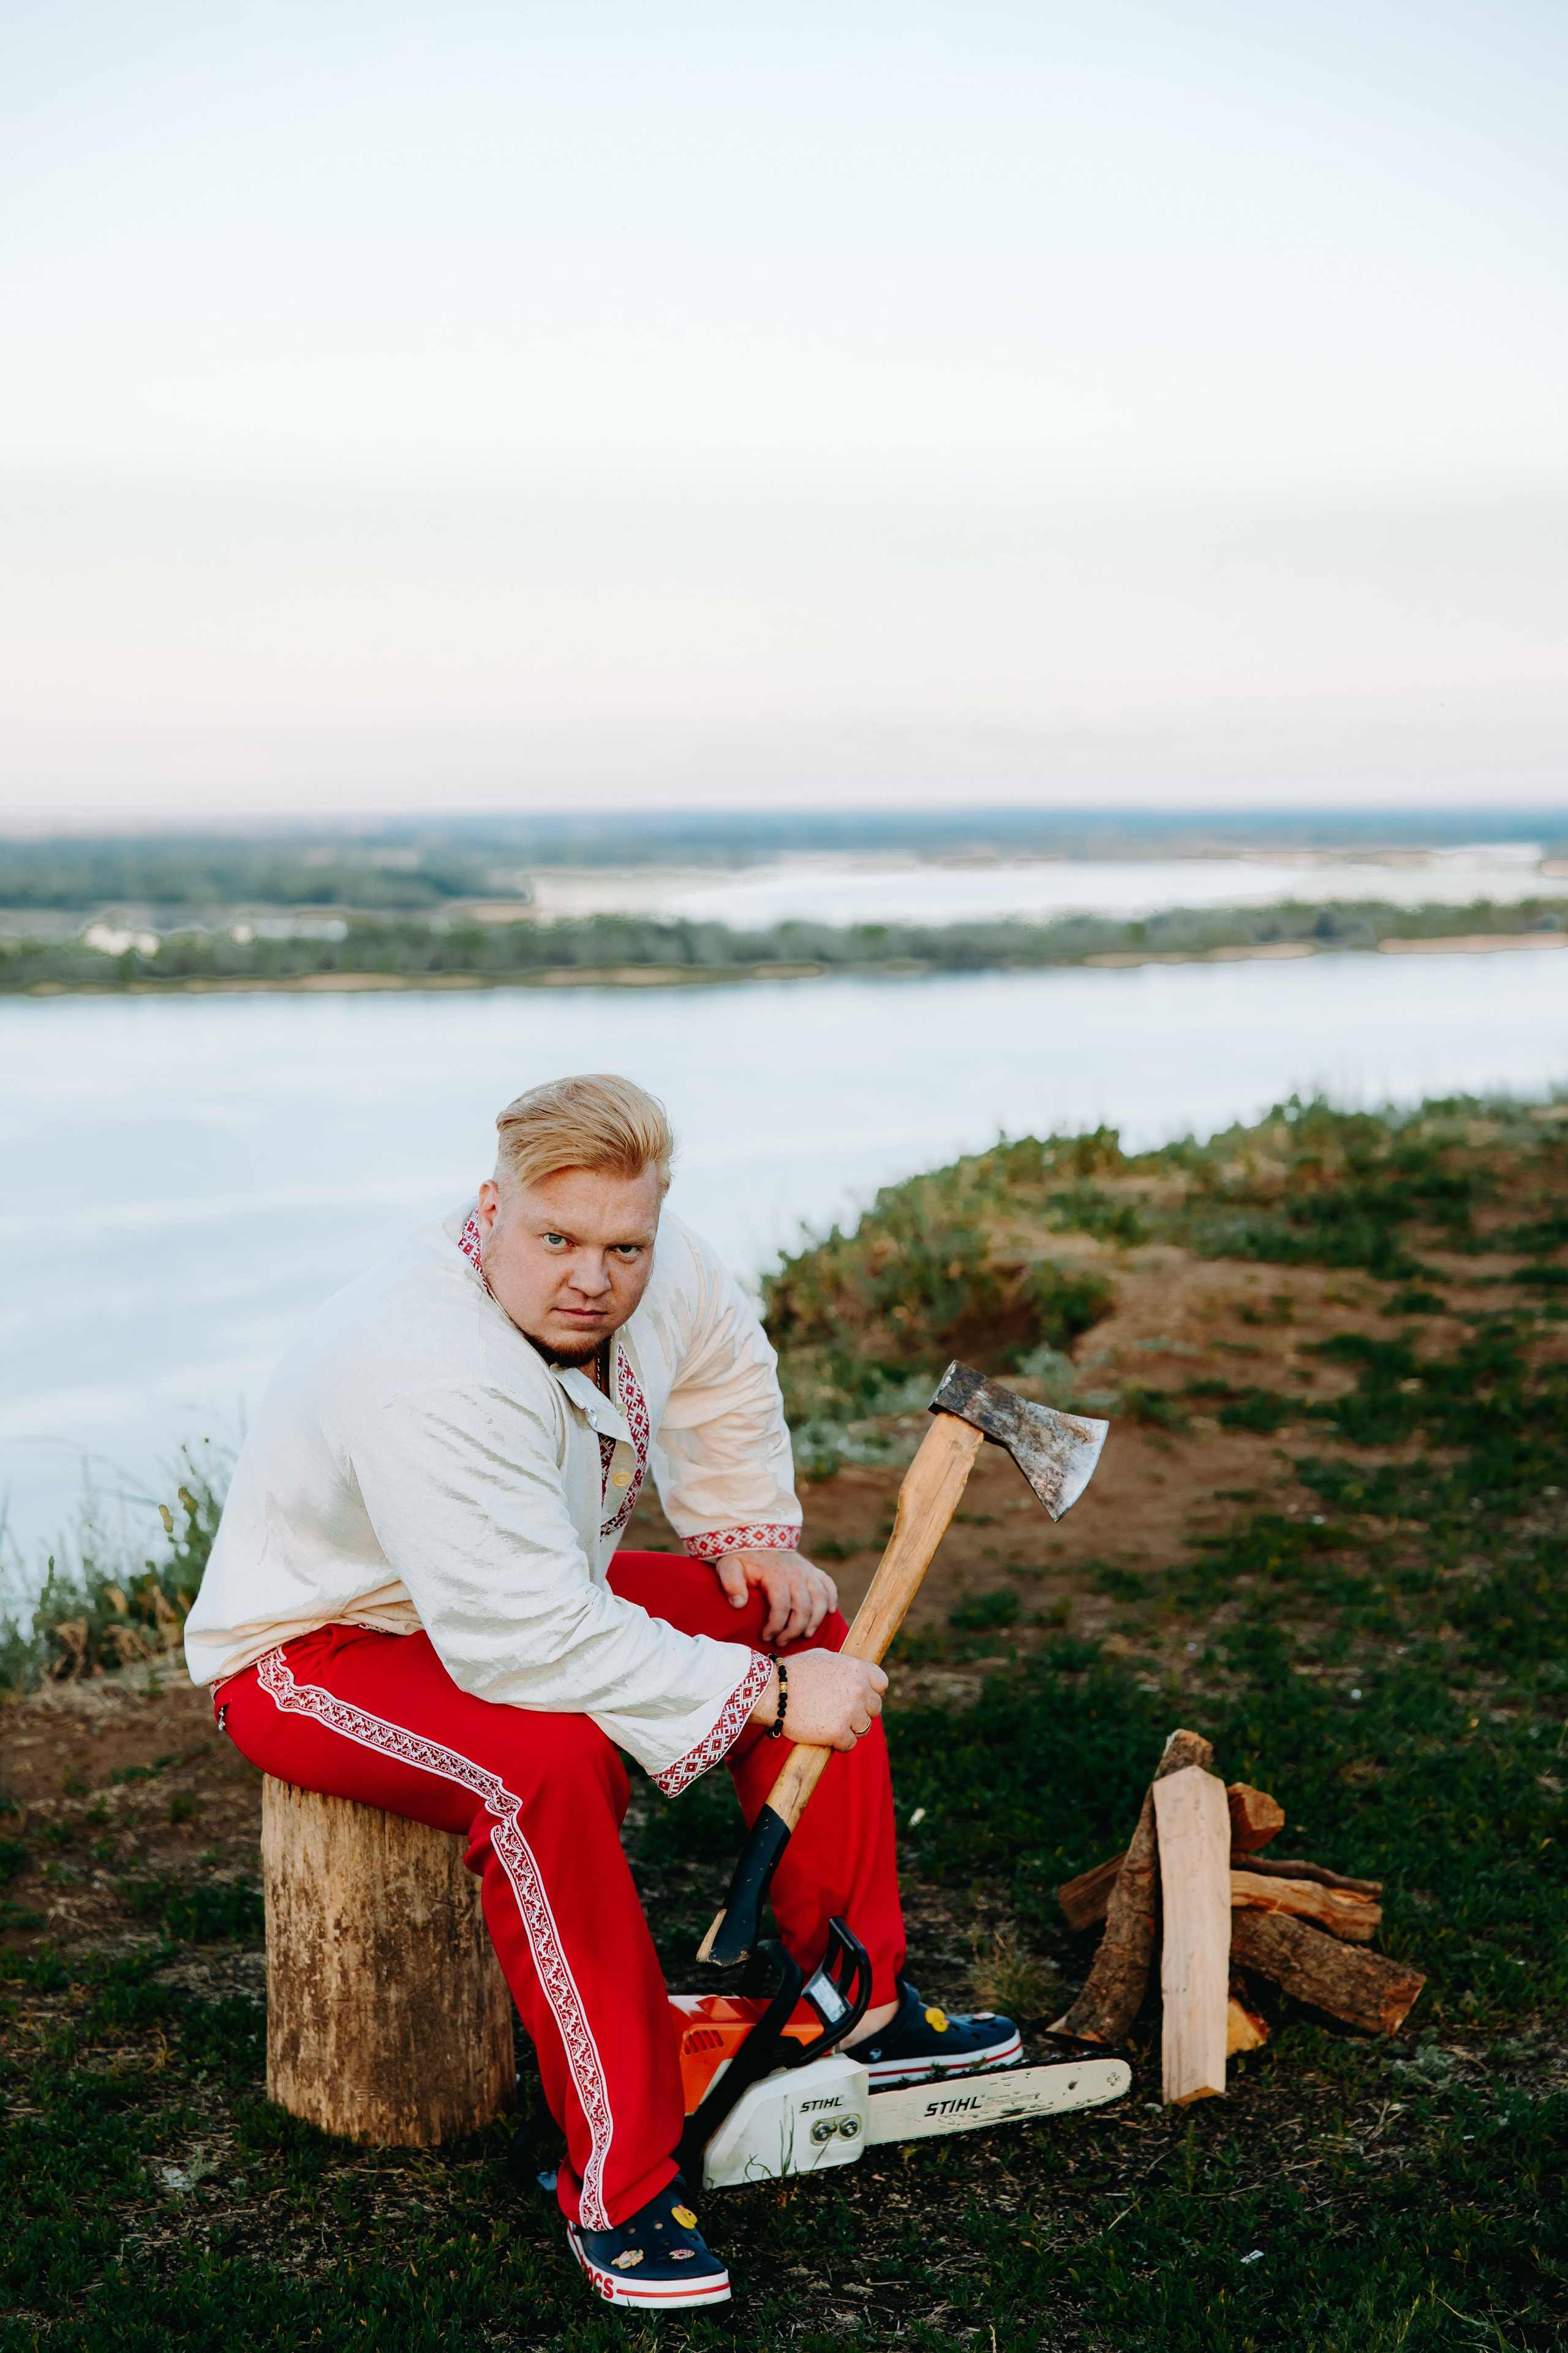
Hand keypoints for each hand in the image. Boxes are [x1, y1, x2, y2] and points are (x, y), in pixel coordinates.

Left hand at [713, 1548, 837, 1644]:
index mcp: (776, 1576)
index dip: (775, 1626)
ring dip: (816, 1620)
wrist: (755, 1534)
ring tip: (806, 1635)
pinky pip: (828, 1584)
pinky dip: (832, 1598)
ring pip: (820, 1599)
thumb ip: (731, 1584)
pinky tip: (831, 1612)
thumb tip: (739, 1604)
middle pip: (803, 1608)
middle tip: (782, 1642)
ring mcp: (806, 1571)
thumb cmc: (741, 1555)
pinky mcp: (812, 1569)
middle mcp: (796, 1574)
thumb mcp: (729, 1567)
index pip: (781, 1607)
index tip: (765, 1637)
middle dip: (794, 1630)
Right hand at [749, 1648, 886, 1750]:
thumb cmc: (793, 1672)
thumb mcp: (822, 1657)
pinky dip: (840, 1744)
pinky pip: (849, 1744)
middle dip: (861, 1712)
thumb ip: (842, 1665)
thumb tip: (854, 1673)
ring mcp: (849, 1711)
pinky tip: (828, 1738)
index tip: (862, 1698)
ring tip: (833, 1725)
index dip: (872, 1692)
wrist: (771, 1692)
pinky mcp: (837, 1732)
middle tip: (843, 1714)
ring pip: (864, 1728)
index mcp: (856, 1668)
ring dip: (851, 1729)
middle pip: (875, 1708)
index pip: (882, 1683)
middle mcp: (858, 1689)